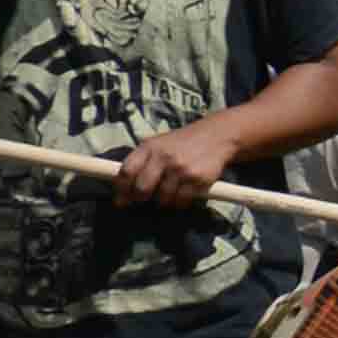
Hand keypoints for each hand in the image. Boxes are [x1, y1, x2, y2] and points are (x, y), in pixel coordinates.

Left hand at [113, 117, 245, 209]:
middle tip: (142, 199)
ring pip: (163, 198)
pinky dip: (179, 202)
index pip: (127, 171)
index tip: (121, 199)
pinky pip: (182, 200)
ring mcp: (182, 169)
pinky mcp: (198, 179)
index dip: (121, 188)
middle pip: (142, 188)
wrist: (217, 136)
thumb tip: (123, 188)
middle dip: (140, 198)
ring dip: (163, 201)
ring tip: (168, 193)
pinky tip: (182, 194)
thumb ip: (141, 161)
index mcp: (149, 147)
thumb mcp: (158, 144)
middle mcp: (164, 158)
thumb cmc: (182, 142)